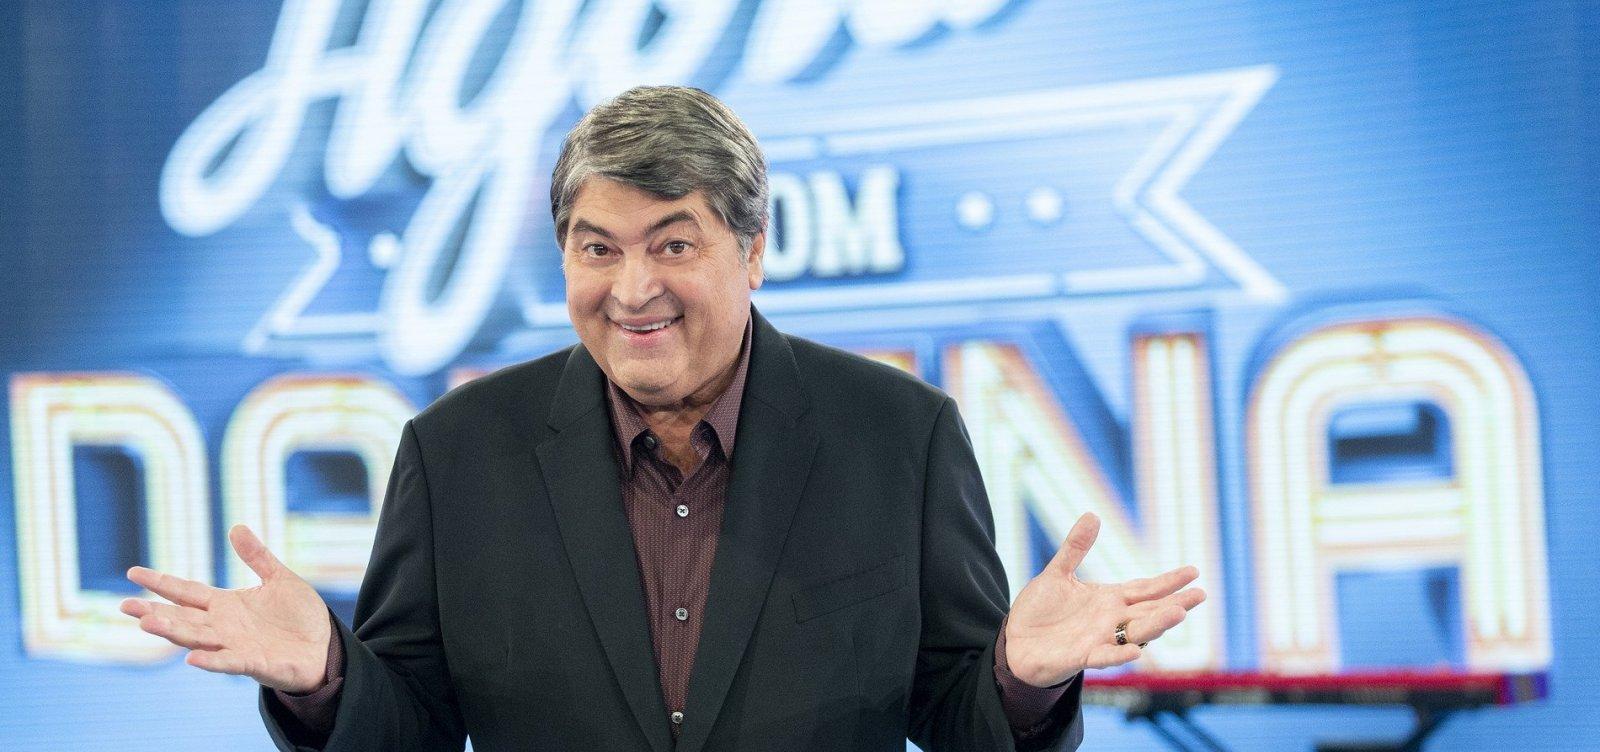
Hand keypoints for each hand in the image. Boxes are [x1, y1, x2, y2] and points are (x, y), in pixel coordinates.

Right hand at [119, 525, 332, 692]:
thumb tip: (236, 527)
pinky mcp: (255, 664)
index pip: (186, 592)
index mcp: (226, 604)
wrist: (324, 647)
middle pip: (182, 618)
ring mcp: (236, 646)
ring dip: (173, 632)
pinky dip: (211, 660)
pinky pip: (229, 662)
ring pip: (197, 639)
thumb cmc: (300, 616)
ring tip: (147, 623)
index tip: (132, 572)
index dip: (160, 582)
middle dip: (154, 613)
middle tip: (124, 606)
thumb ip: (257, 556)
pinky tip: (192, 658)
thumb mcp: (279, 579)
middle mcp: (224, 626)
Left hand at [1002, 512, 1205, 686]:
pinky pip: (1105, 657)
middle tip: (1200, 595)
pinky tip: (1137, 652)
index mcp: (1109, 599)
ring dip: (1156, 625)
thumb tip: (1093, 515)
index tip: (1194, 571)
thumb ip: (1075, 548)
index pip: (1145, 589)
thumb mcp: (1057, 573)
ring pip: (1136, 634)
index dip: (1168, 581)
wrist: (1014, 642)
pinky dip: (1120, 656)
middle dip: (1174, 603)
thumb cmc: (1039, 610)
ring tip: (1178, 613)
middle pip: (1150, 612)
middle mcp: (1111, 621)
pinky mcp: (1081, 657)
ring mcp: (1099, 640)